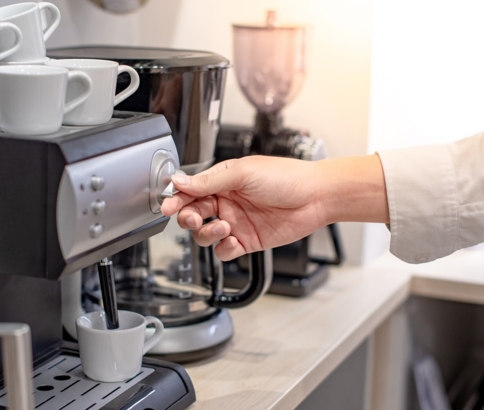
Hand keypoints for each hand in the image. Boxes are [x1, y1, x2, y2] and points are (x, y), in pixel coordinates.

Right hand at [160, 155, 388, 260]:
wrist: (316, 197)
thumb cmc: (286, 177)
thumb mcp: (242, 173)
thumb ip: (208, 181)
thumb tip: (179, 181)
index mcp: (223, 180)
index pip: (190, 190)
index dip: (176, 198)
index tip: (167, 205)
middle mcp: (227, 201)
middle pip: (193, 213)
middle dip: (187, 217)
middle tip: (193, 217)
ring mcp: (236, 222)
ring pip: (205, 234)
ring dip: (207, 233)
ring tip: (224, 226)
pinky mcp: (247, 240)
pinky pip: (224, 250)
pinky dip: (223, 248)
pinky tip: (233, 240)